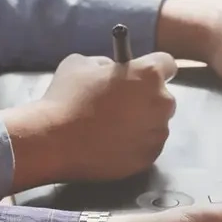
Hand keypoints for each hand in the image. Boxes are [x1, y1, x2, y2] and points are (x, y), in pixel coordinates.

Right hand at [1, 52, 176, 189]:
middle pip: (163, 96)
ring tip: (111, 127)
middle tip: (121, 103)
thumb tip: (113, 70)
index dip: (152, 67)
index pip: (167, 63)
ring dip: (141, 122)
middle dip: (147, 97)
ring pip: (156, 123)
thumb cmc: (66, 98)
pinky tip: (111, 143)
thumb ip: (106, 63)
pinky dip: (135, 143)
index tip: (140, 74)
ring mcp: (157, 133)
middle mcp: (162, 103)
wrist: (54, 142)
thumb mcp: (81, 64)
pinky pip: (147, 145)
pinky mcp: (149, 157)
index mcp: (148, 74)